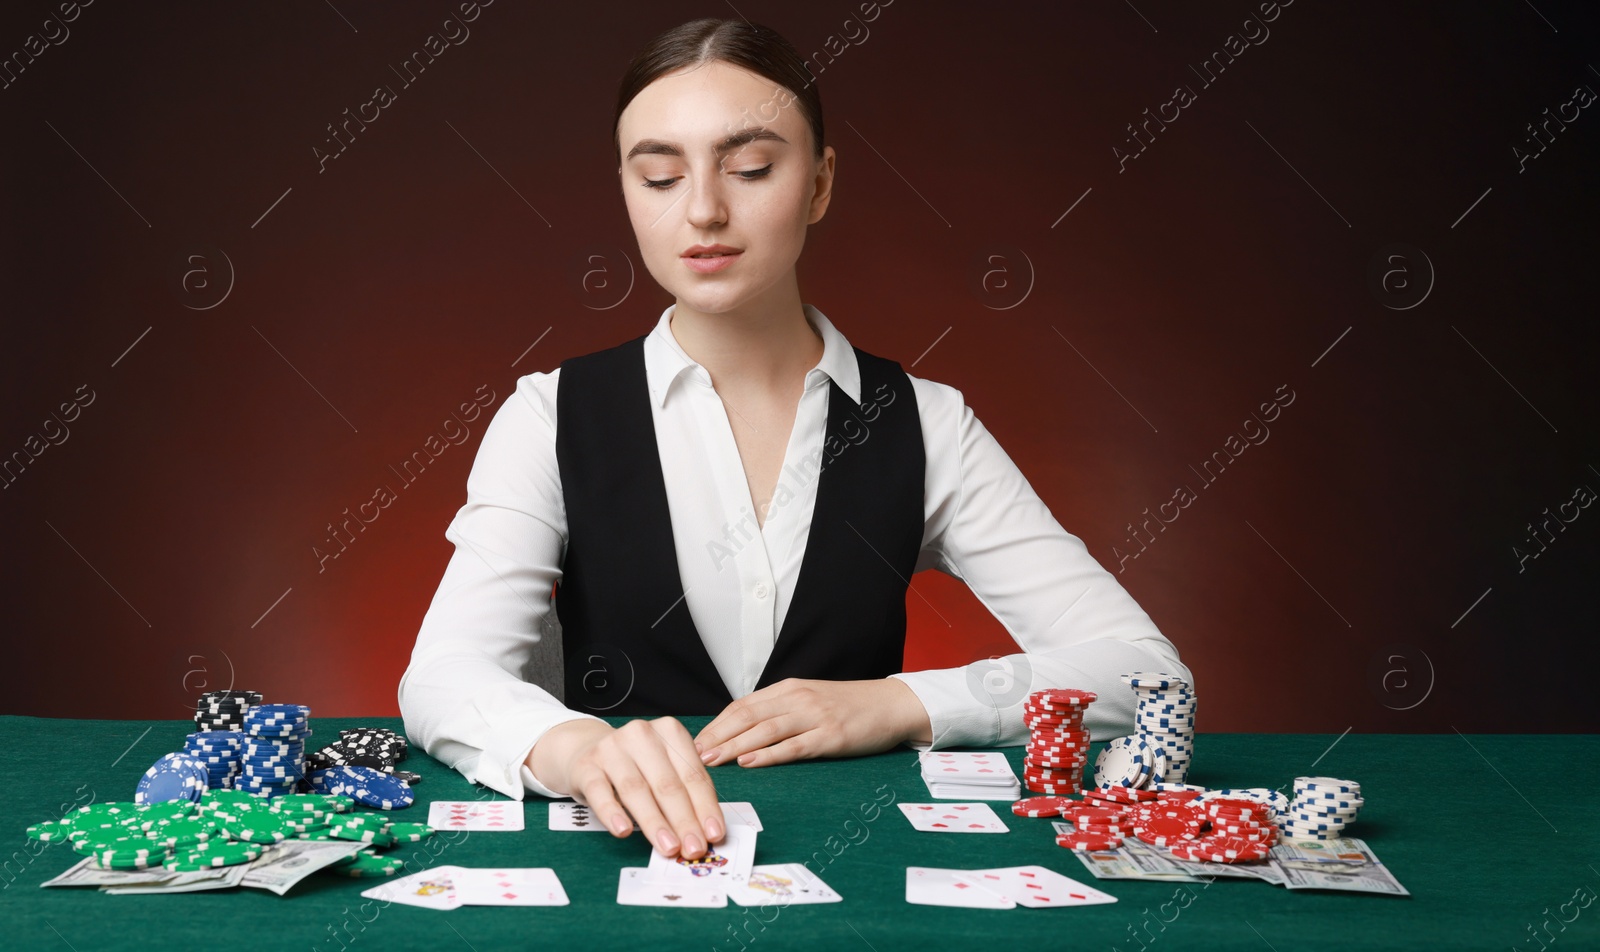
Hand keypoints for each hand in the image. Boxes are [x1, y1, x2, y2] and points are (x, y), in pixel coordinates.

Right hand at [527, 717, 724, 859]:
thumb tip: (706, 831)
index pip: (693, 774)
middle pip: (667, 784)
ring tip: (668, 847)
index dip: (705, 807)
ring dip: (654, 822)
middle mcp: (641, 734)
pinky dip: (613, 812)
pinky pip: (600, 792)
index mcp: (669, 731)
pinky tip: (623, 831)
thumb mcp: (664, 769)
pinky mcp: (586, 766)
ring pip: (636, 789)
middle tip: (694, 848)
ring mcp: (611, 748)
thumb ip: (685, 793)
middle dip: (684, 820)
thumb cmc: (636, 765)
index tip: (715, 835)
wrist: (585, 751)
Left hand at [694, 678, 932, 767]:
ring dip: (733, 746)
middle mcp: (797, 699)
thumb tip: (743, 731)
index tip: (694, 743)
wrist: (891, 704)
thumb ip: (780, 710)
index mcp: (788, 689)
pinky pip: (793, 746)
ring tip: (711, 761)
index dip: (715, 725)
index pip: (742, 706)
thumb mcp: (809, 699)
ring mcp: (814, 717)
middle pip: (747, 717)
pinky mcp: (831, 736)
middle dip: (716, 737)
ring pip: (764, 731)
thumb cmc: (849, 706)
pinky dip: (768, 755)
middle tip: (693, 756)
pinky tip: (749, 762)